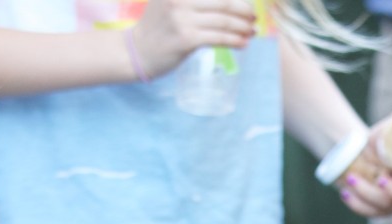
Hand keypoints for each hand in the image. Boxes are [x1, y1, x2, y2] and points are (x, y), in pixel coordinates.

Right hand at [128, 0, 256, 77]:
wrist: (139, 51)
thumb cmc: (160, 25)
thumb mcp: (171, 1)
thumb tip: (230, 1)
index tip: (248, 4)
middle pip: (224, 2)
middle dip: (244, 10)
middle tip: (253, 17)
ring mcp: (181, 18)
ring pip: (224, 21)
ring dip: (243, 27)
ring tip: (252, 31)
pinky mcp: (186, 39)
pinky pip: (218, 38)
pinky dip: (235, 40)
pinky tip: (243, 43)